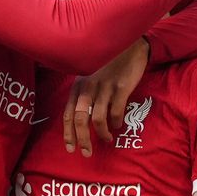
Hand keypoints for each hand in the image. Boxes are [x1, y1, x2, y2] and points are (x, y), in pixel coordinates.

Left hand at [62, 38, 148, 156]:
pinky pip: (116, 111)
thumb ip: (82, 91)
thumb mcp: (88, 73)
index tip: (70, 147)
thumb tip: (78, 115)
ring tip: (107, 139)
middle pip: (81, 119)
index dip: (68, 133)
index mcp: (78, 85)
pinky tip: (118, 124)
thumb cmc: (106, 61)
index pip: (68, 113)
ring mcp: (105, 87)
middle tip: (87, 152)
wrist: (128, 43)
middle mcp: (88, 87)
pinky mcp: (121, 87)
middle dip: (82, 139)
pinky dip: (116, 122)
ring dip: (102, 134)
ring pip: (98, 119)